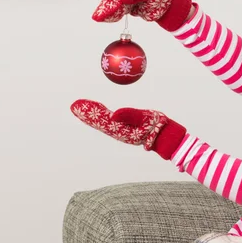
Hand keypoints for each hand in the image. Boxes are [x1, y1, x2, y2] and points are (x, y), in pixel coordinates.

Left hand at [70, 99, 186, 158]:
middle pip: (99, 122)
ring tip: (80, 107)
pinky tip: (98, 111)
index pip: (101, 120)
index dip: (89, 113)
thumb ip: (129, 115)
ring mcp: (122, 131)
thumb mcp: (145, 118)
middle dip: (87, 114)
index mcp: (122, 130)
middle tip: (74, 105)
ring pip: (103, 122)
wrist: (167, 137)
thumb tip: (113, 115)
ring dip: (92, 115)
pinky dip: (101, 115)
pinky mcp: (126, 128)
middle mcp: (119, 132)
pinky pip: (110, 122)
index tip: (78, 106)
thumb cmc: (158, 127)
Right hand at [91, 0, 192, 30]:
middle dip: (105, 7)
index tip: (105, 9)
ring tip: (99, 19)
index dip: (111, 0)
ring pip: (115, 5)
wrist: (170, 6)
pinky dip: (114, 15)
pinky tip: (108, 20)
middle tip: (97, 16)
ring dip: (107, 12)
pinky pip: (120, 11)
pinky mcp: (130, 7)